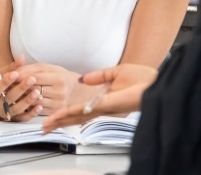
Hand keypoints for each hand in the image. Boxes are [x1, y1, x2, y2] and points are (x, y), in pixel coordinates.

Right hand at [0, 58, 40, 121]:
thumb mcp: (0, 76)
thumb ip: (11, 67)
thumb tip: (22, 57)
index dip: (6, 81)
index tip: (15, 74)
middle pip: (9, 97)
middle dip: (21, 88)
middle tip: (32, 79)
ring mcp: (6, 113)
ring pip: (17, 109)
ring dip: (27, 101)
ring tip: (37, 93)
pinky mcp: (14, 119)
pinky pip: (23, 118)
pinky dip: (31, 113)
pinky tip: (40, 106)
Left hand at [13, 62, 79, 115]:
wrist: (75, 91)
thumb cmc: (58, 76)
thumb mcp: (47, 68)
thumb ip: (31, 68)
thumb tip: (15, 72)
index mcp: (59, 79)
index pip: (35, 78)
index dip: (20, 76)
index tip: (8, 75)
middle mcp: (60, 93)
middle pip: (33, 90)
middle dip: (18, 87)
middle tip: (5, 85)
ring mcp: (57, 104)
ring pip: (34, 101)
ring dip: (20, 98)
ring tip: (9, 93)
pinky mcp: (54, 113)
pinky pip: (37, 110)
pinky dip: (26, 106)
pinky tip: (18, 101)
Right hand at [41, 64, 156, 132]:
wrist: (156, 81)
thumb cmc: (142, 78)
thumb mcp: (115, 72)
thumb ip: (98, 76)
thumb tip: (83, 80)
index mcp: (103, 101)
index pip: (80, 111)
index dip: (66, 115)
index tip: (52, 118)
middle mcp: (102, 108)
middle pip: (76, 118)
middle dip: (59, 122)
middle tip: (44, 128)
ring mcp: (104, 108)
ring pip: (78, 116)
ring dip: (62, 120)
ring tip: (48, 125)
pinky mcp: (108, 105)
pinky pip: (87, 109)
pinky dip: (74, 112)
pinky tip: (63, 114)